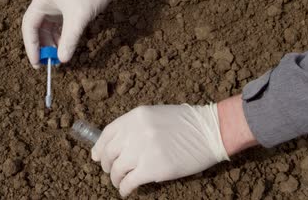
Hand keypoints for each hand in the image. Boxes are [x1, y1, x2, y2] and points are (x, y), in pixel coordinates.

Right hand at [22, 0, 123, 67]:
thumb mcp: (79, 17)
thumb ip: (69, 39)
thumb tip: (62, 59)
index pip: (29, 25)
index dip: (31, 45)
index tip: (37, 62)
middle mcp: (44, 2)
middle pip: (36, 29)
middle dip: (41, 47)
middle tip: (47, 64)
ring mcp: (53, 7)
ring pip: (46, 31)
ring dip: (51, 45)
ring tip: (57, 59)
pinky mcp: (63, 11)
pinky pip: (56, 29)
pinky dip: (59, 40)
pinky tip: (64, 50)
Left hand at [91, 104, 228, 197]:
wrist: (210, 131)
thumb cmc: (186, 124)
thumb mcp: (156, 116)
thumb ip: (136, 127)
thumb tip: (116, 146)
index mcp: (136, 116)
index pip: (107, 133)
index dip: (100, 147)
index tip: (97, 156)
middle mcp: (136, 131)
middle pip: (109, 153)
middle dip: (107, 165)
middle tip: (111, 171)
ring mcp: (143, 150)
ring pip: (117, 170)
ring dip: (116, 179)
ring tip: (120, 182)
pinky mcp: (152, 168)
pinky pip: (129, 182)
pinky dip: (124, 189)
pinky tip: (126, 191)